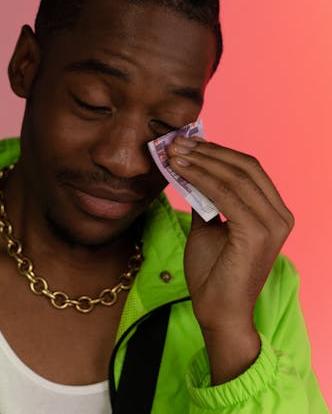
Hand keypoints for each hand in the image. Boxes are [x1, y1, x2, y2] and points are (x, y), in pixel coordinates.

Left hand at [167, 135, 293, 382]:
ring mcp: (272, 225)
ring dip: (200, 161)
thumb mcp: (209, 226)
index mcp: (273, 212)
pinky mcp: (257, 234)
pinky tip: (179, 170)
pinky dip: (200, 178)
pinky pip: (225, 195)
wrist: (217, 312)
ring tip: (174, 153)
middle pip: (244, 167)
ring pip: (234, 177)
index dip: (217, 151)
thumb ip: (206, 198)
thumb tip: (189, 167)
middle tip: (177, 142)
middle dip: (207, 151)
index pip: (248, 169)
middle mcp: (280, 215)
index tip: (186, 142)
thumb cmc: (214, 272)